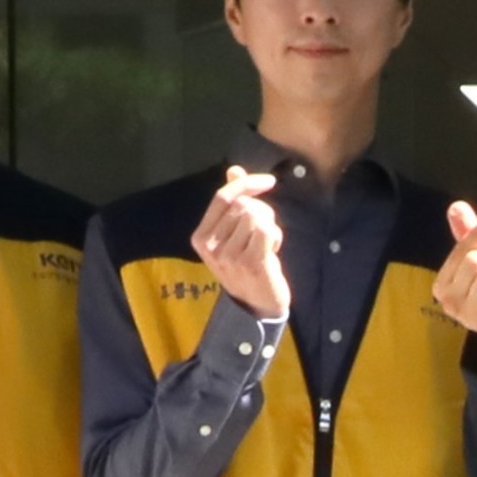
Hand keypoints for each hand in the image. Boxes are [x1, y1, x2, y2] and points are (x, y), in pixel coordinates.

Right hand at [188, 163, 291, 331]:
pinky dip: (275, 235)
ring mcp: (229, 256)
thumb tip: (233, 170)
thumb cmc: (246, 266)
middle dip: (263, 211)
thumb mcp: (233, 234)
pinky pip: (266, 229)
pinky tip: (272, 251)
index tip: (268, 181)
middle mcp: (211, 246)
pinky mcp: (251, 263)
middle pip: (243, 205)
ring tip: (265, 246)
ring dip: (270, 226)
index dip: (246, 183)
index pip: (223, 197)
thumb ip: (233, 202)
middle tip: (264, 233)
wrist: (257, 305)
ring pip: (257, 216)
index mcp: (201, 237)